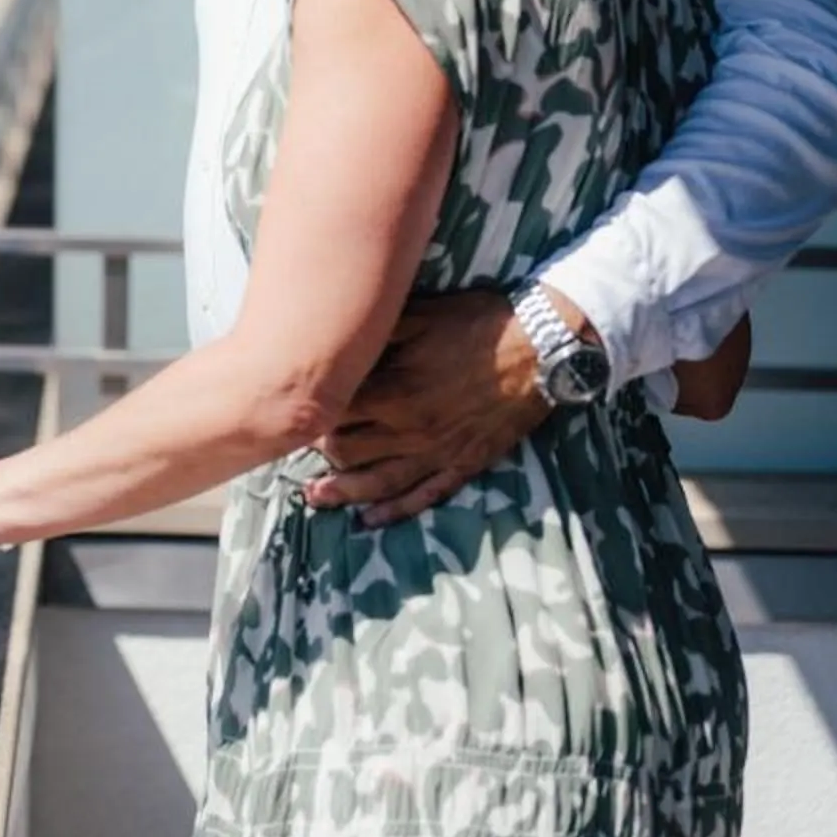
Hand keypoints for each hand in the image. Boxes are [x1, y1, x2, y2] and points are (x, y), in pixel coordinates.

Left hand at [301, 289, 552, 526]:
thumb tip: (335, 341)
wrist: (541, 348)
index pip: (334, 413)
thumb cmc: (478, 325)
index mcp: (394, 391)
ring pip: (378, 483)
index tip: (295, 410)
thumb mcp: (419, 316)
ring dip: (343, 492)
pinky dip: (395, 511)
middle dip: (320, 450)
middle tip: (301, 445)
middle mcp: (410, 430)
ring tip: (314, 497)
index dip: (310, 414)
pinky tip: (372, 520)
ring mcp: (438, 452)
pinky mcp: (464, 465)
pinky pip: (424, 496)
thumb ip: (375, 334)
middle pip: (347, 452)